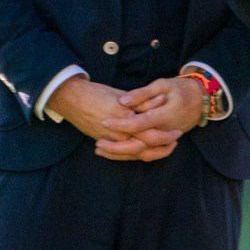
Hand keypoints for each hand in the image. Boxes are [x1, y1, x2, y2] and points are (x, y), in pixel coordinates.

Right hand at [49, 75, 181, 161]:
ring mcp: (110, 140)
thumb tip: (161, 100)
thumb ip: (141, 100)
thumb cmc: (96, 93)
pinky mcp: (103, 143)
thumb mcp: (121, 94)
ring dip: (152, 153)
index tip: (177, 132)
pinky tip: (146, 153)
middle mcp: (118, 132)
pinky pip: (122, 155)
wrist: (72, 100)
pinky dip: (135, 156)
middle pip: (145, 147)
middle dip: (162, 146)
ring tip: (166, 149)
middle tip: (175, 142)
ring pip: (134, 154)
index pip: (150, 132)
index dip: (165, 134)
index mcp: (124, 118)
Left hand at [95, 77, 204, 159]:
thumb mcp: (163, 84)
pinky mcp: (165, 142)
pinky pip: (148, 154)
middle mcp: (164, 131)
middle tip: (97, 144)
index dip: (120, 125)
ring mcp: (165, 139)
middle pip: (139, 146)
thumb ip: (143, 93)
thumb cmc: (181, 89)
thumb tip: (123, 101)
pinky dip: (131, 156)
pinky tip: (115, 153)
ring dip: (121, 155)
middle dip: (117, 148)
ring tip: (101, 149)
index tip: (104, 121)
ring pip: (142, 154)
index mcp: (163, 116)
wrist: (202, 99)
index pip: (138, 124)